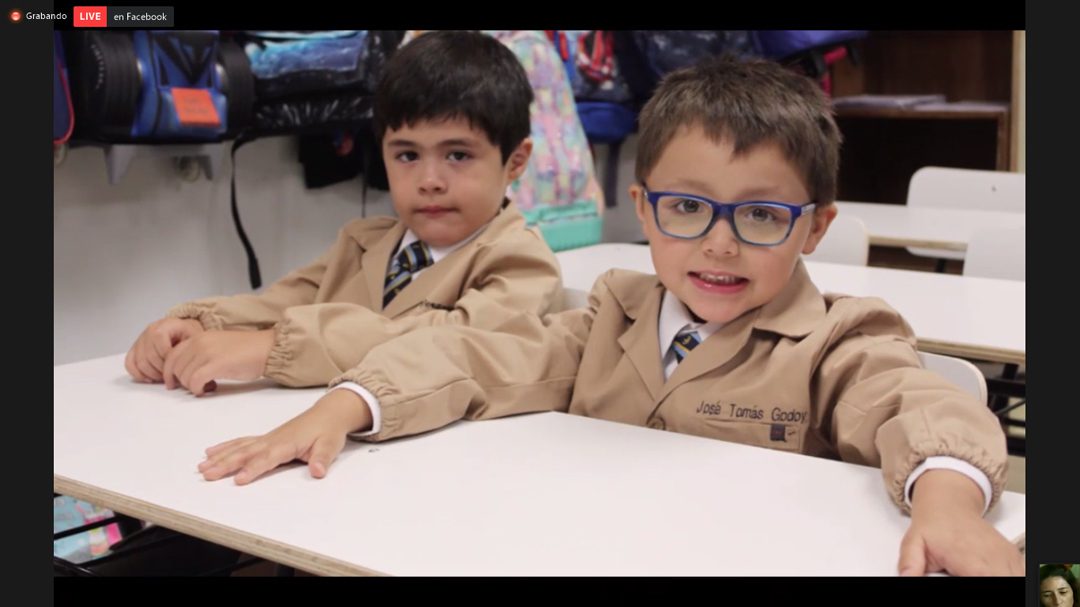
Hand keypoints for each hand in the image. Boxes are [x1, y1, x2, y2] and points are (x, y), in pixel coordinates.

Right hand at [125, 318, 203, 382]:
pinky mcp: (135, 348)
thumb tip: (183, 365)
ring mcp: (141, 339)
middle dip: (161, 370)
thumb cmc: (189, 335)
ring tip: (164, 376)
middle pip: (149, 356)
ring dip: (152, 374)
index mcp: (165, 325)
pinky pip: (130, 363)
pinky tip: (150, 378)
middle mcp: (150, 330)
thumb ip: (190, 348)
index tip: (177, 366)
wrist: (184, 331)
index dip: (168, 359)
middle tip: (171, 375)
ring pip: (139, 362)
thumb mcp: (195, 337)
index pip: (160, 345)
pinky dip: (138, 374)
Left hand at [162, 329, 274, 395]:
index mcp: (198, 337)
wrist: (267, 348)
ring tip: (206, 387)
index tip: (172, 383)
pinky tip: (208, 389)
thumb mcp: (218, 345)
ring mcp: (207, 352)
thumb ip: (200, 353)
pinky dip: (198, 389)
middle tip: (192, 388)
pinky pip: (195, 381)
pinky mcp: (217, 364)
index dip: (168, 372)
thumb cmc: (247, 350)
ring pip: (184, 376)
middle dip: (180, 382)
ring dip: (191, 386)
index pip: (171, 355)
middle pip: (174, 367)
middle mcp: (199, 342)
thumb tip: (187, 371)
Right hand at [198, 389, 372, 483]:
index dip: (252, 469)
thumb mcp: (331, 446)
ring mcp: (267, 438)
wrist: (328, 414)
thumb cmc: (328, 431)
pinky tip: (211, 452)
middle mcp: (272, 440)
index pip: (267, 458)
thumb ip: (322, 459)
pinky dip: (225, 447)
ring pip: (239, 447)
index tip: (238, 480)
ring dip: (220, 457)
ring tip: (202, 467)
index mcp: (287, 443)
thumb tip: (318, 472)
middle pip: (246, 453)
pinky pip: (241, 442)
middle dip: (226, 464)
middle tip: (207, 474)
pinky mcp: (265, 438)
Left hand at [898, 469, 1023, 575]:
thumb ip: (910, 564)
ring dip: (1004, 582)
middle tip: (967, 575)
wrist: (949, 503)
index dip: (982, 586)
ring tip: (979, 573)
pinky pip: (1021, 574)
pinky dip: (1012, 576)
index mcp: (970, 558)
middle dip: (992, 586)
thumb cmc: (934, 524)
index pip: (986, 581)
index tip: (964, 578)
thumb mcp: (914, 543)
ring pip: (1017, 578)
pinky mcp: (1014, 556)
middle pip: (1005, 581)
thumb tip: (906, 577)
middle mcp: (993, 557)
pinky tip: (995, 574)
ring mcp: (1006, 557)